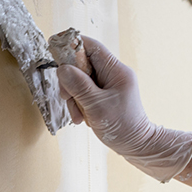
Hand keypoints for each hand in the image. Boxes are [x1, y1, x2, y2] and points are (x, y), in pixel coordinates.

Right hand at [57, 36, 191, 182]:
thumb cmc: (123, 126)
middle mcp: (113, 74)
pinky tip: (83, 117)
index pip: (91, 46)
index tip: (55, 50)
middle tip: (67, 98)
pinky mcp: (104, 95)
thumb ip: (79, 85)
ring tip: (78, 115)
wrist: (137, 146)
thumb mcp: (97, 106)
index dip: (71, 45)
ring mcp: (108, 85)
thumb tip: (62, 68)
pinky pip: (84, 92)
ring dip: (73, 97)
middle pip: (81, 64)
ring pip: (80, 80)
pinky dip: (79, 104)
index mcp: (116, 70)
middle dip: (70, 81)